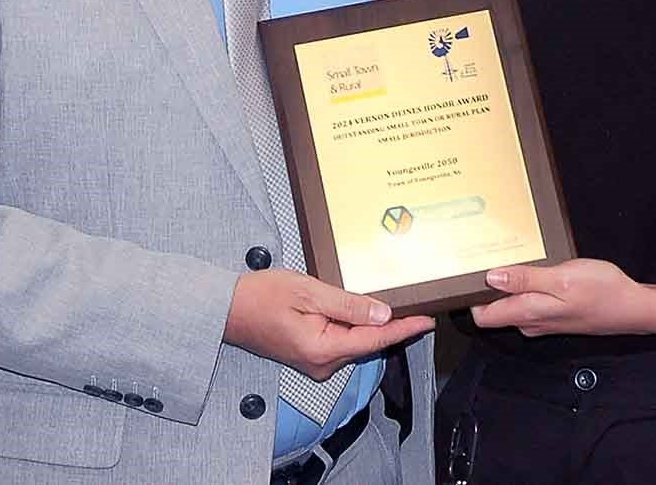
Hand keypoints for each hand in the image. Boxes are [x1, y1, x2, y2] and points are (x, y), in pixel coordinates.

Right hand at [224, 270, 433, 380]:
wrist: (228, 309)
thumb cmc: (262, 297)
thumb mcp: (309, 292)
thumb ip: (348, 304)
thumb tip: (382, 313)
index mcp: (323, 348)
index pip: (376, 339)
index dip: (404, 329)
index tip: (427, 320)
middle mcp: (322, 363)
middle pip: (368, 342)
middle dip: (390, 323)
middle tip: (413, 301)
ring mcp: (316, 362)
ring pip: (355, 341)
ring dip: (369, 323)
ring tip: (388, 300)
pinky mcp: (310, 356)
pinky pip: (341, 341)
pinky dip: (353, 326)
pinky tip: (359, 309)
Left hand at [469, 259, 651, 337]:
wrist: (635, 307)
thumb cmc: (603, 292)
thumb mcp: (562, 279)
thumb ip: (525, 281)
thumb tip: (491, 279)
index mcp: (528, 313)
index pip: (483, 316)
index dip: (468, 298)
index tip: (461, 274)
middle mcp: (531, 321)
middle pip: (494, 309)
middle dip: (483, 287)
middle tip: (480, 255)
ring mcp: (543, 319)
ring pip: (512, 304)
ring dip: (505, 284)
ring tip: (503, 255)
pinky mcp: (555, 312)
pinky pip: (529, 301)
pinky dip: (524, 285)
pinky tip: (530, 268)